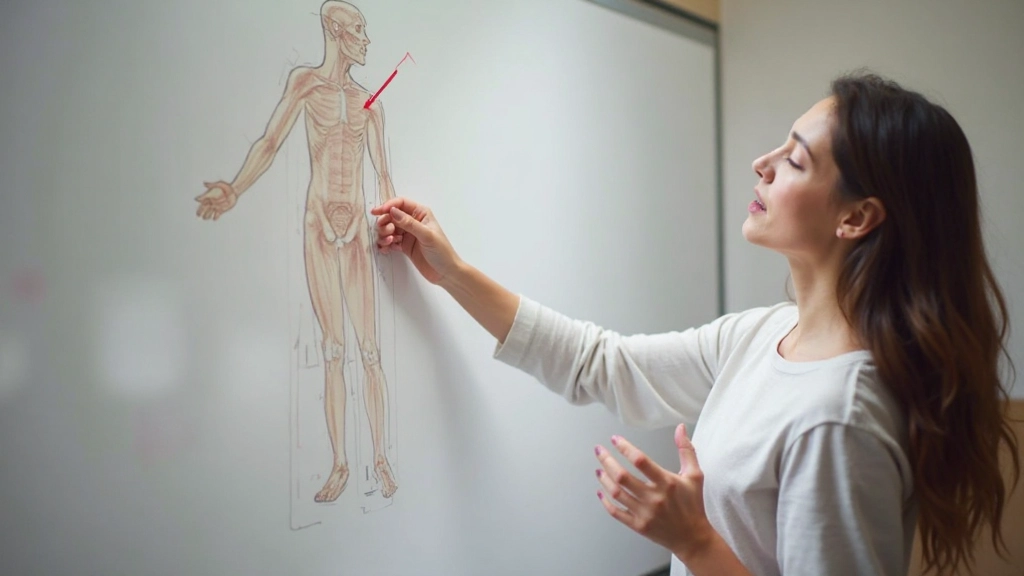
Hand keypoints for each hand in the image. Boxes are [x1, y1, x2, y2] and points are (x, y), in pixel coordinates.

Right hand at [195, 181, 237, 219]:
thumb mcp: (219, 184)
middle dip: (200, 212)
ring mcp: (215, 207)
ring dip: (206, 216)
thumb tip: (204, 183)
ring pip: (208, 213)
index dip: (199, 201)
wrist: (234, 192)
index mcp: (208, 196)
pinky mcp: (220, 211)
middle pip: (203, 208)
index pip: (201, 199)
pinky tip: (214, 218)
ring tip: (205, 218)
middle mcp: (210, 202)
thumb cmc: (226, 187)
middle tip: (198, 215)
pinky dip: (215, 217)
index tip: (200, 201)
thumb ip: (212, 184)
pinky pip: (216, 216)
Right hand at [370, 197, 460, 284]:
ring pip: (388, 228)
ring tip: (390, 242)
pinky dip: (385, 244)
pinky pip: (389, 241)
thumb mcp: (426, 235)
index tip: (378, 212)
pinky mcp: (404, 246)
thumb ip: (409, 223)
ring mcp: (408, 234)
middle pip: (391, 215)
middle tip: (388, 232)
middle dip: (385, 222)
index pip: (401, 203)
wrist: (445, 273)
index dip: (388, 206)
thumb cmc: (442, 252)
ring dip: (384, 234)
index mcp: (421, 213)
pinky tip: (386, 249)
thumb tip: (392, 211)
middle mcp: (413, 221)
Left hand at [594, 424, 715, 560]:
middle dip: (607, 460)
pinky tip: (600, 492)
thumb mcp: (694, 475)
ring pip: (616, 493)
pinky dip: (605, 502)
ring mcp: (644, 513)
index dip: (625, 448)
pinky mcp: (639, 526)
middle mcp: (654, 498)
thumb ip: (686, 450)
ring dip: (604, 479)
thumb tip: (680, 428)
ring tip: (599, 468)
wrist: (693, 537)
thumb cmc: (693, 505)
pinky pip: (616, 513)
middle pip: (622, 476)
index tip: (615, 439)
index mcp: (667, 483)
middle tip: (599, 450)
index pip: (640, 461)